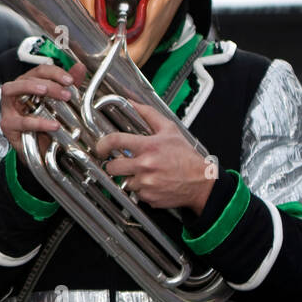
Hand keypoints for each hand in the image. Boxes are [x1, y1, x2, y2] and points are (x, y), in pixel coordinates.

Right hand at [0, 63, 86, 155]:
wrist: (41, 150)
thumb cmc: (46, 123)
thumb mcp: (61, 102)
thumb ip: (68, 85)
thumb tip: (80, 68)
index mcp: (29, 83)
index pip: (40, 70)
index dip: (55, 72)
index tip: (70, 81)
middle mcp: (16, 91)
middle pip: (27, 78)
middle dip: (48, 83)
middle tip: (66, 94)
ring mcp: (8, 107)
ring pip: (11, 89)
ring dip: (30, 88)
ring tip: (46, 92)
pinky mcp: (8, 124)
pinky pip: (20, 121)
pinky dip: (38, 122)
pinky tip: (53, 125)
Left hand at [95, 101, 213, 214]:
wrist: (200, 181)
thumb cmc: (186, 157)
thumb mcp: (169, 130)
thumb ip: (149, 115)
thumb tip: (133, 104)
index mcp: (149, 147)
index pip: (116, 141)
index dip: (103, 144)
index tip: (101, 148)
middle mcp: (145, 166)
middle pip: (113, 167)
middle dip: (114, 165)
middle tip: (121, 163)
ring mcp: (146, 183)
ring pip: (124, 182)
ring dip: (130, 178)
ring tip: (145, 172)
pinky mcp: (148, 197)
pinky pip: (135, 193)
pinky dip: (141, 189)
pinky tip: (152, 182)